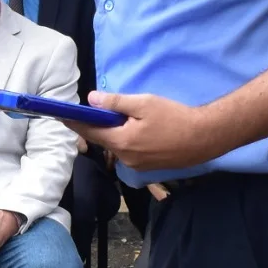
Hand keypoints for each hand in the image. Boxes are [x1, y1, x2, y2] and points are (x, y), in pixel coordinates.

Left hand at [71, 91, 217, 171]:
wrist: (206, 137)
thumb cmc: (175, 117)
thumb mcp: (144, 103)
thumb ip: (115, 102)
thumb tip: (91, 100)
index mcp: (121, 142)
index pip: (89, 132)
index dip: (75, 122)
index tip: (61, 115)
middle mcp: (125, 158)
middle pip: (103, 140)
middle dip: (97, 127)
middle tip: (92, 111)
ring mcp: (137, 166)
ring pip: (118, 146)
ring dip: (115, 133)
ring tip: (122, 118)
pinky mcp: (148, 167)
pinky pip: (130, 152)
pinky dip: (128, 140)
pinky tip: (138, 130)